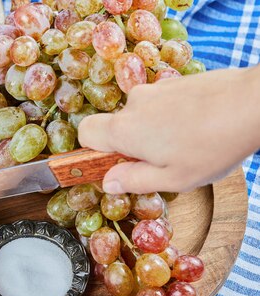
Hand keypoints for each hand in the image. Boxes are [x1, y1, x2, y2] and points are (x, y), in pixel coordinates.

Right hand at [79, 66, 259, 193]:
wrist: (253, 104)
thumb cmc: (212, 146)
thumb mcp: (172, 179)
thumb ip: (134, 180)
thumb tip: (109, 182)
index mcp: (125, 130)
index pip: (85, 132)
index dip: (92, 150)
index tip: (113, 163)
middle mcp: (134, 104)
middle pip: (116, 125)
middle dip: (131, 144)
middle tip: (161, 161)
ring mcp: (156, 89)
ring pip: (142, 114)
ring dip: (154, 130)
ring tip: (186, 144)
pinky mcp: (176, 81)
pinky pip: (162, 103)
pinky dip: (172, 116)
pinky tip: (198, 127)